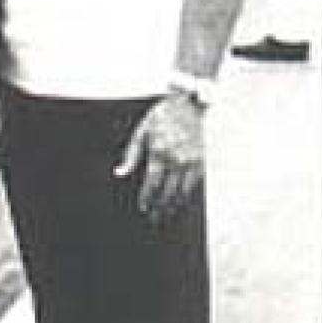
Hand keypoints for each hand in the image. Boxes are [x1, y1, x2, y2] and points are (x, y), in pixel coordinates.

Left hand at [113, 94, 204, 221]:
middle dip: (160, 208)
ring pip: (183, 192)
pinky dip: (186, 196)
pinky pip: (194, 185)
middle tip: (154, 218)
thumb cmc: (163, 116)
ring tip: (166, 215)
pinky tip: (180, 202)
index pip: (152, 184)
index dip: (147, 198)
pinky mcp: (201, 161)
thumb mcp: (141, 132)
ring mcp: (192, 161)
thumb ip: (131, 155)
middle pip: (168, 193)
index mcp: (159, 152)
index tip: (143, 207)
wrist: (189, 104)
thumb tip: (120, 172)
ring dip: (173, 206)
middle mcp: (177, 159)